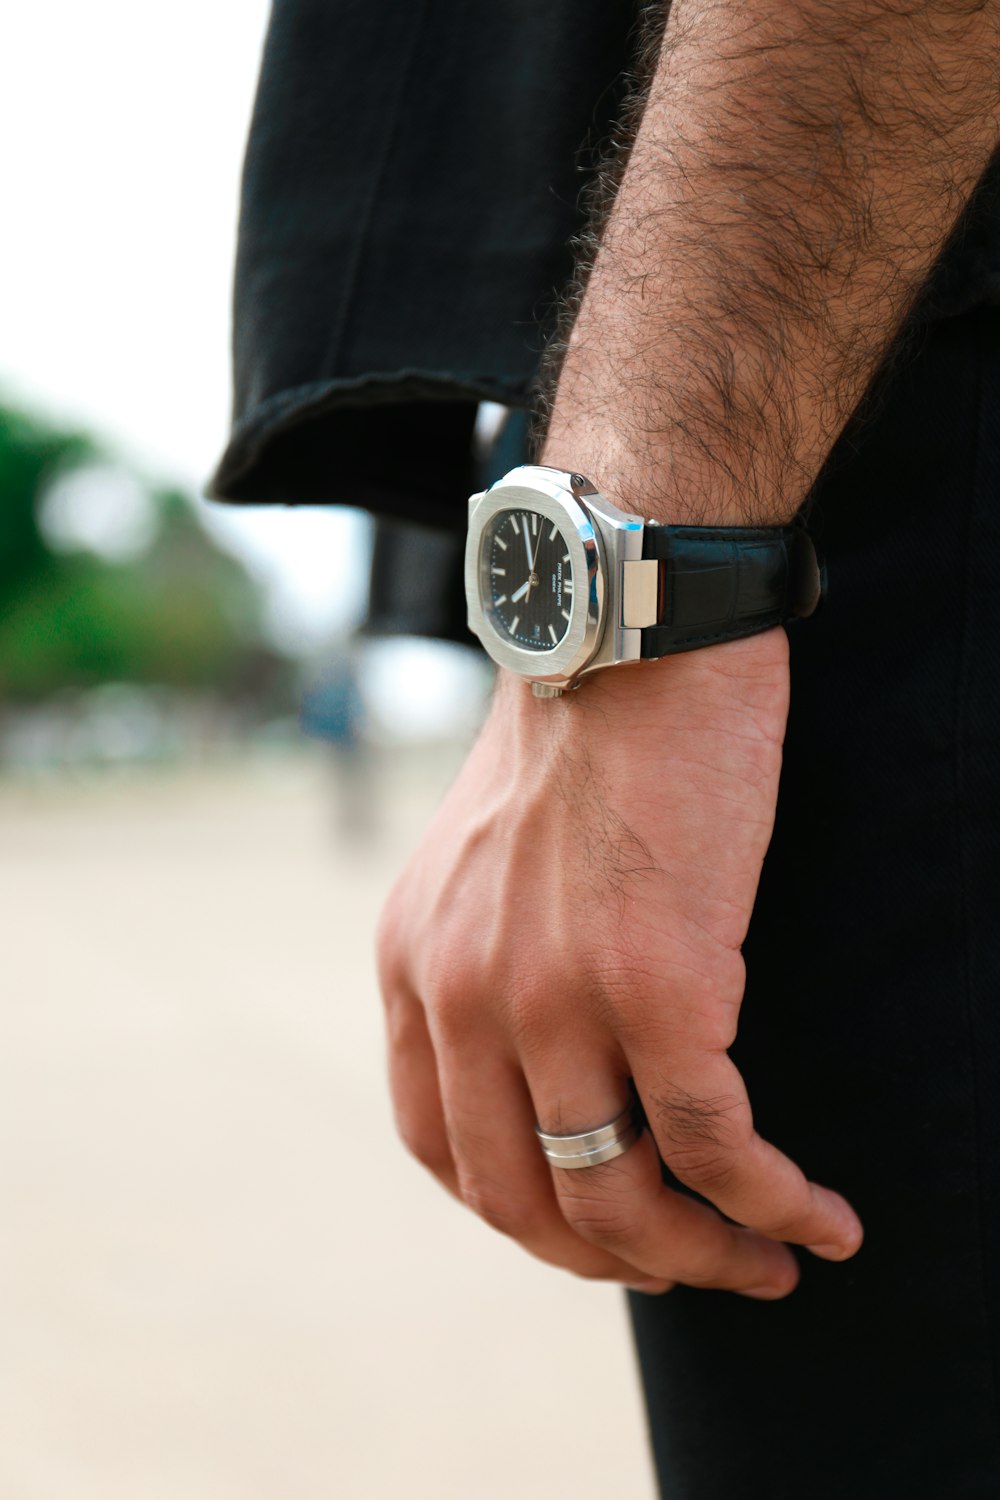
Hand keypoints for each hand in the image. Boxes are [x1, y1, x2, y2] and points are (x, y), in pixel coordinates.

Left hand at [376, 629, 862, 1296]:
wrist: (635, 627)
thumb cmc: (584, 727)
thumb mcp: (488, 853)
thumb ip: (492, 952)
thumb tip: (561, 1049)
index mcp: (417, 962)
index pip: (442, 1147)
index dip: (526, 1213)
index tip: (598, 1226)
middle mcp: (464, 994)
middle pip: (524, 1199)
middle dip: (616, 1260)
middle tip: (693, 1268)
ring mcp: (553, 997)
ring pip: (621, 1199)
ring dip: (703, 1258)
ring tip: (768, 1263)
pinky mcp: (658, 986)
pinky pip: (715, 1147)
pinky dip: (772, 1205)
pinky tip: (822, 1219)